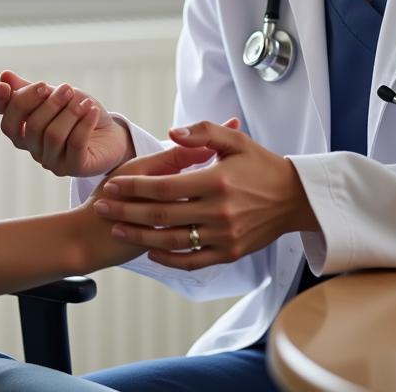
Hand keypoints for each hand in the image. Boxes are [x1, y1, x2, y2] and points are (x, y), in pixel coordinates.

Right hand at [0, 70, 132, 176]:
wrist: (110, 133)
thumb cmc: (78, 111)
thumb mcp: (56, 94)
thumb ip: (31, 88)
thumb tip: (4, 76)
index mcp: (26, 129)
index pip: (7, 120)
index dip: (0, 104)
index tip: (5, 87)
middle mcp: (34, 148)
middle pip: (30, 126)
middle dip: (50, 103)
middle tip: (68, 88)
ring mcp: (52, 160)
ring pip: (52, 135)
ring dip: (70, 113)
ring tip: (85, 102)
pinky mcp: (74, 167)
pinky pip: (75, 144)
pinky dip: (84, 124)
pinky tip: (92, 111)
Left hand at [91, 120, 318, 270]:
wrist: (295, 199)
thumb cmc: (261, 164)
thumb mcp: (235, 141)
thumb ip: (202, 133)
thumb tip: (171, 133)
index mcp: (216, 181)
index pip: (164, 186)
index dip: (134, 186)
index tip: (111, 184)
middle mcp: (218, 211)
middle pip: (161, 214)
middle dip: (126, 211)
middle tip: (101, 208)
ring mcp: (224, 236)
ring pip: (172, 241)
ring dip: (139, 237)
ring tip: (116, 229)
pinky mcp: (230, 253)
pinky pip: (193, 260)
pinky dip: (169, 259)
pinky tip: (150, 251)